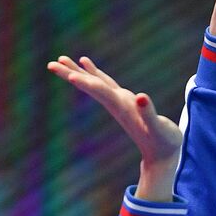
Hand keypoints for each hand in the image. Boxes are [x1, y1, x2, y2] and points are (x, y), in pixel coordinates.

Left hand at [48, 55, 180, 201]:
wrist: (162, 156)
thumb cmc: (164, 142)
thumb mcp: (160, 129)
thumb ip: (150, 114)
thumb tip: (141, 98)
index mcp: (123, 108)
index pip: (101, 93)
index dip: (87, 83)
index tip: (70, 76)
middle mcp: (116, 104)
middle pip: (90, 86)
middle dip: (71, 75)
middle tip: (51, 64)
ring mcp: (118, 102)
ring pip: (93, 83)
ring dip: (77, 71)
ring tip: (60, 59)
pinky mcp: (123, 101)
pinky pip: (103, 83)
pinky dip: (93, 72)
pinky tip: (84, 62)